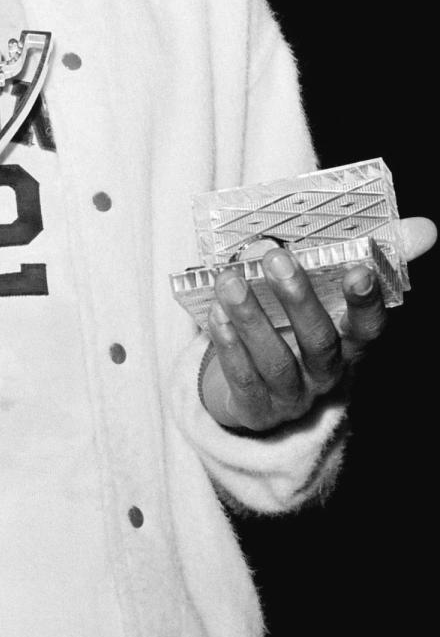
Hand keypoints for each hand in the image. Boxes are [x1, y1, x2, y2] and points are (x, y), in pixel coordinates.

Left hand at [200, 216, 435, 431]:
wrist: (268, 392)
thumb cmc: (305, 328)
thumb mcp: (338, 297)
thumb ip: (378, 259)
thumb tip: (424, 227)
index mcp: (352, 344)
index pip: (369, 327)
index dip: (366, 302)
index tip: (359, 270)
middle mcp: (327, 373)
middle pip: (319, 341)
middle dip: (298, 299)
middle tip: (275, 257)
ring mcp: (293, 395)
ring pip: (275, 360)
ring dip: (251, 319)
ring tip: (230, 281)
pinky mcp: (258, 409)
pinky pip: (244, 379)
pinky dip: (228, 346)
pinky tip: (216, 314)